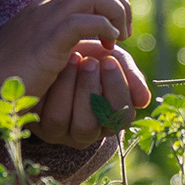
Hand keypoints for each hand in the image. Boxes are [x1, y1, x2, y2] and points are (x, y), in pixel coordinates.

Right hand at [0, 0, 133, 101]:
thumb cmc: (5, 78)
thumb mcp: (35, 55)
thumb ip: (55, 46)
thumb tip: (77, 52)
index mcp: (44, 10)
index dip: (109, 5)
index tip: (116, 33)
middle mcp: (46, 7)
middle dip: (119, 4)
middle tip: (125, 34)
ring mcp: (45, 20)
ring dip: (115, 13)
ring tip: (118, 40)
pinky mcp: (48, 39)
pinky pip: (84, 21)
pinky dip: (103, 29)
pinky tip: (106, 47)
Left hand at [31, 42, 153, 147]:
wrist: (54, 51)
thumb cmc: (89, 57)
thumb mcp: (113, 60)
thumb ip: (131, 77)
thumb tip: (143, 101)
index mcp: (111, 118)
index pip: (121, 115)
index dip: (117, 88)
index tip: (108, 60)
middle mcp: (88, 132)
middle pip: (94, 125)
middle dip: (93, 91)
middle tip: (89, 62)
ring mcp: (63, 133)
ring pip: (75, 125)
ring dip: (75, 91)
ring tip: (73, 59)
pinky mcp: (42, 127)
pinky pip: (52, 118)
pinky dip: (58, 91)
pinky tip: (57, 68)